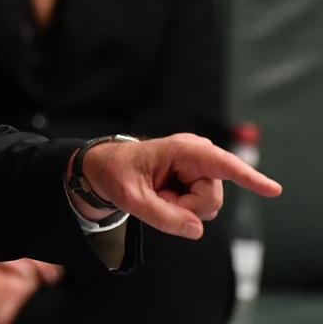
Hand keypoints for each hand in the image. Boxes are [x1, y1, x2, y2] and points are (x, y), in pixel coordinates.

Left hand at [75, 133, 281, 238]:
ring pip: (207, 207)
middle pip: (211, 199)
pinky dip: (180, 209)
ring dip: (181, 208)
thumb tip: (196, 230)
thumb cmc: (116, 173)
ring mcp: (198, 169)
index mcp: (181, 150)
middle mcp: (196, 156)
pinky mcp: (197, 181)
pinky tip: (164, 196)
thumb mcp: (129, 197)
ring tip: (158, 193)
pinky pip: (200, 208)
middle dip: (185, 208)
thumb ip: (161, 215)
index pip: (221, 165)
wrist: (107, 168)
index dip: (248, 178)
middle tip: (156, 197)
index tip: (273, 189)